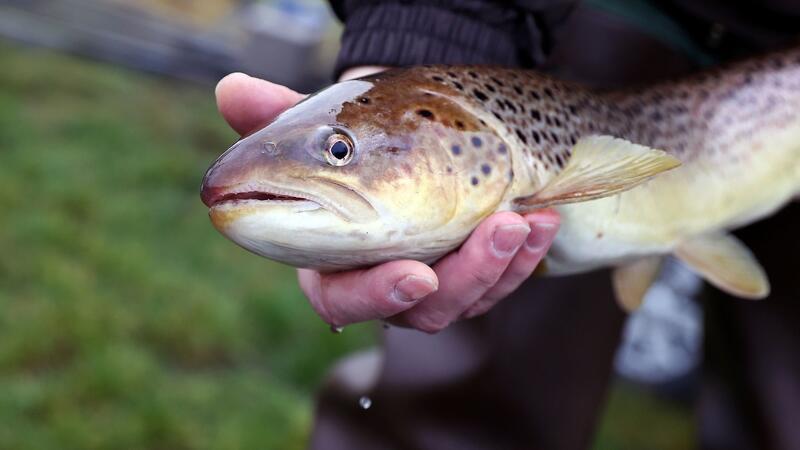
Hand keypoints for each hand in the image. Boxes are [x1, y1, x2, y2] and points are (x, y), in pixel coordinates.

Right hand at [215, 72, 560, 332]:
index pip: (344, 299)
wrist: (395, 137)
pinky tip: (542, 216)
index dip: (376, 296)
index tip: (414, 275)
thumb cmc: (347, 142)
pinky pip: (503, 275)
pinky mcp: (473, 268)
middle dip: (465, 276)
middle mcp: (384, 281)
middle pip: (423, 309)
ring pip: (471, 296)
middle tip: (498, 228)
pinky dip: (526, 251)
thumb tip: (230, 89)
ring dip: (504, 261)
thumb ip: (275, 118)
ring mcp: (434, 278)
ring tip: (528, 216)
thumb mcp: (315, 127)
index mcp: (332, 262)